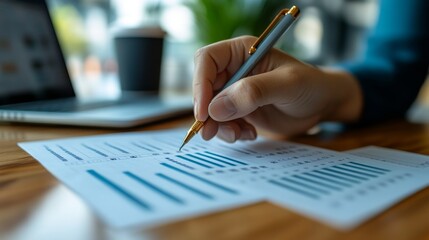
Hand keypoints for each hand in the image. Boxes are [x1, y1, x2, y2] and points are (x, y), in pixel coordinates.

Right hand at [193, 36, 362, 141]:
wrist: (322, 105)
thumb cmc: (310, 85)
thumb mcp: (287, 85)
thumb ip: (253, 92)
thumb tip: (216, 108)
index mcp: (242, 52)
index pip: (207, 60)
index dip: (201, 85)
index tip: (204, 112)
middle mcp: (234, 70)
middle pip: (204, 88)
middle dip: (206, 112)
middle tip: (210, 133)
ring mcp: (235, 92)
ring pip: (211, 109)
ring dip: (220, 126)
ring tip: (241, 134)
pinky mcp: (239, 110)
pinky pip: (223, 122)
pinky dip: (231, 132)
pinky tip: (250, 133)